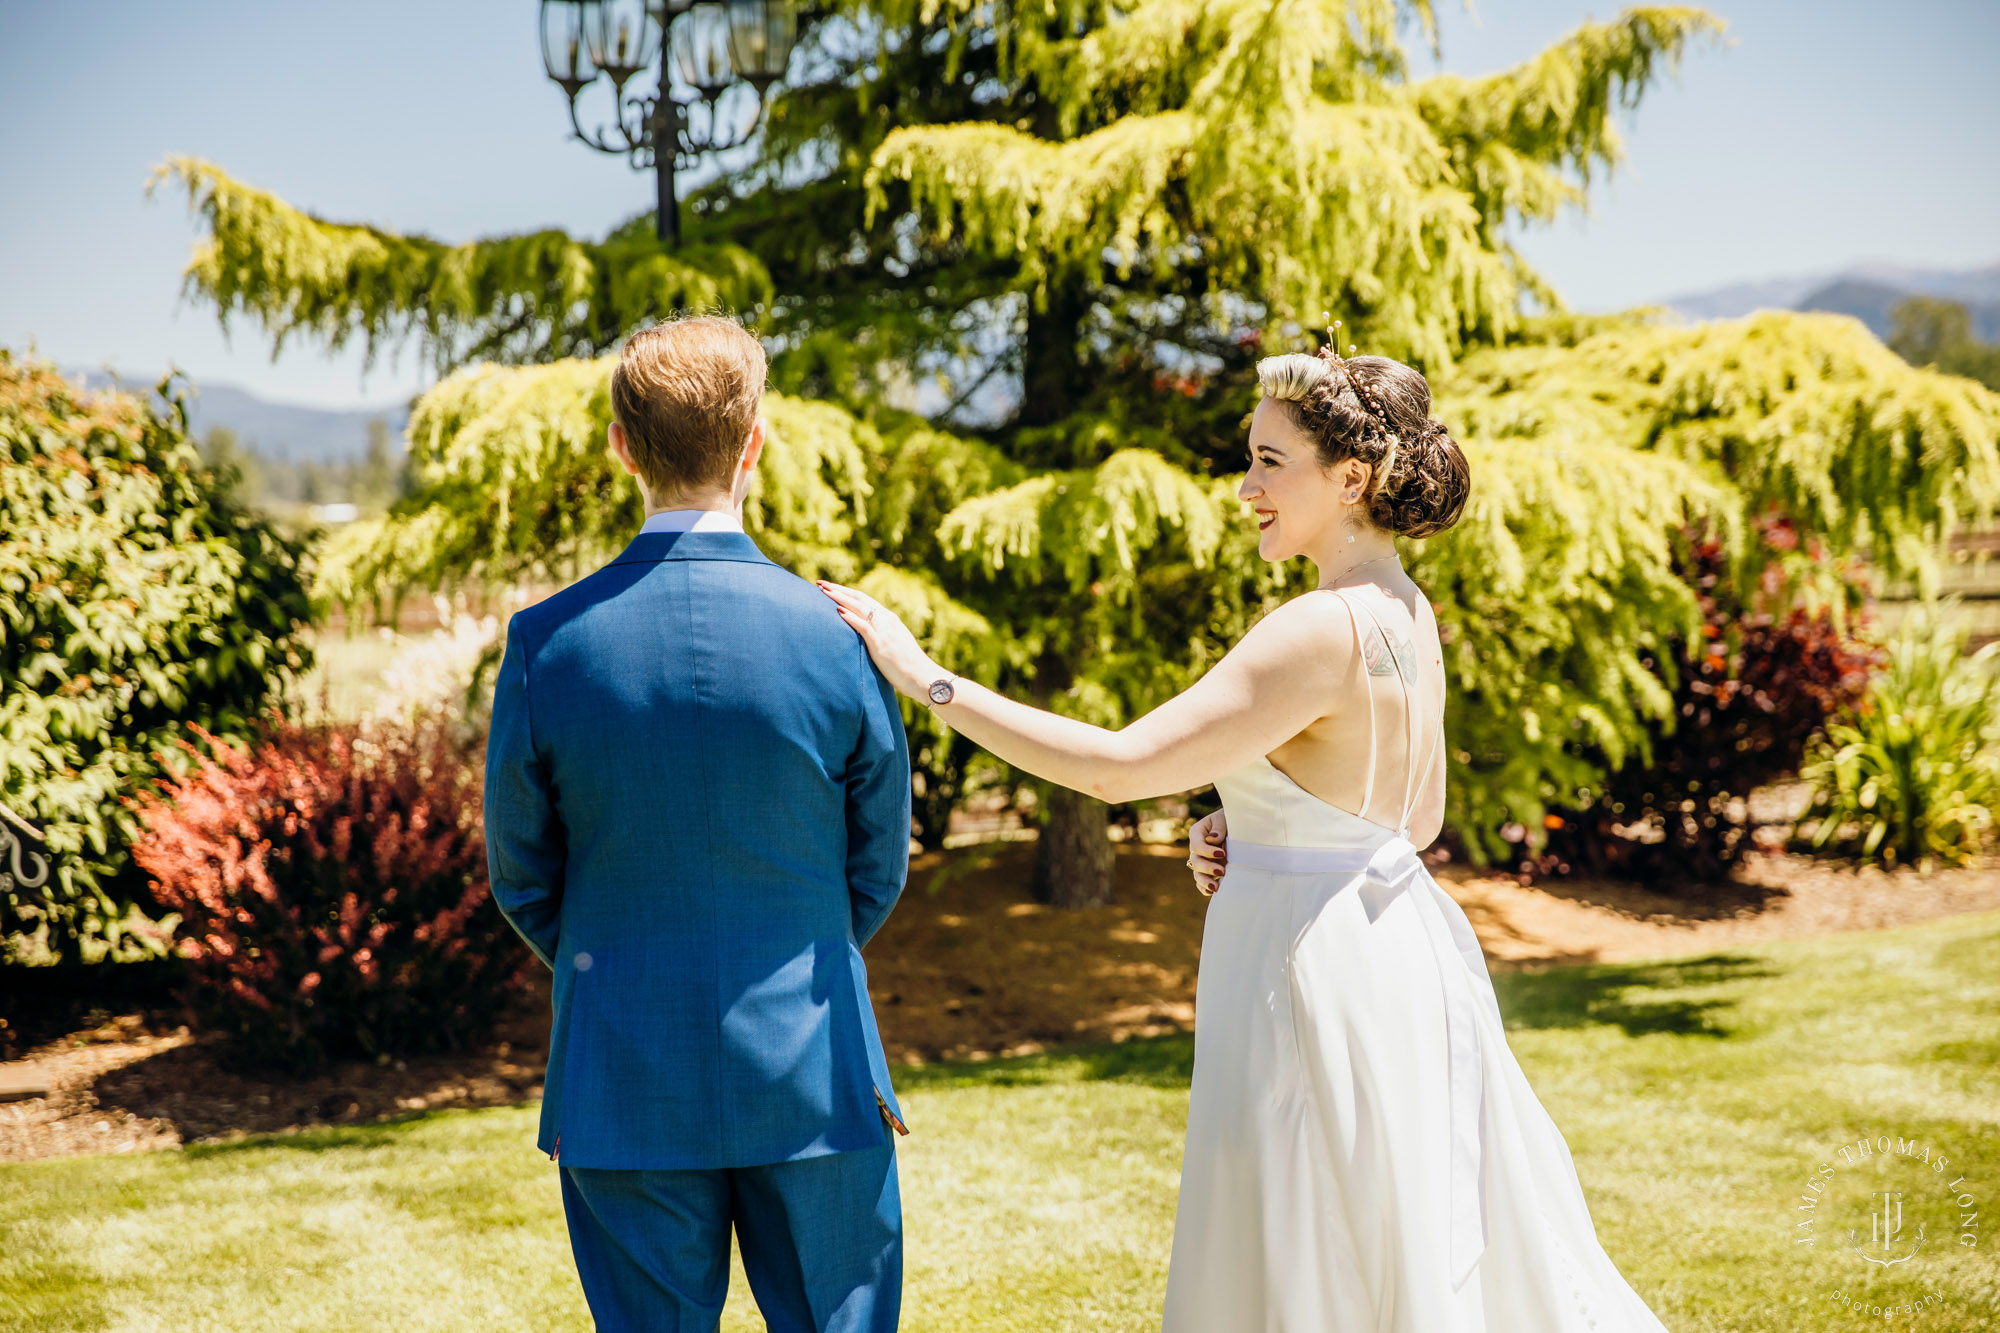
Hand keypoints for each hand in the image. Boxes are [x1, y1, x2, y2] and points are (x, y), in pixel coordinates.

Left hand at [817, 580, 943, 700]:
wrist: (924, 677)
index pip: (864, 600)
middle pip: (859, 599)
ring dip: (839, 598)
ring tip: (823, 591)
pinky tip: (837, 611)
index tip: (831, 587)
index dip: (847, 592)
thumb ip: (880, 638)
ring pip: (859, 608)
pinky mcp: (881, 644)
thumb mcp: (893, 646)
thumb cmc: (908, 667)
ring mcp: (884, 631)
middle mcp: (886, 620)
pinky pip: (864, 627)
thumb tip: (866, 640)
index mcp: (889, 619)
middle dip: (838, 590)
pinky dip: (850, 617)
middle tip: (820, 583)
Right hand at [1187, 809, 1227, 896]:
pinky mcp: (1208, 870)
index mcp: (1197, 833)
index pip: (1196, 844)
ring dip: (1205, 881)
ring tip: (1216, 888)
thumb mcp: (1224, 818)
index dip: (1207, 851)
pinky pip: (1201, 882)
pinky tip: (1212, 892)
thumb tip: (1211, 839)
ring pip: (1197, 874)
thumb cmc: (1231, 819)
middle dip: (1207, 868)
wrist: (1239, 827)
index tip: (1222, 853)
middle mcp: (1197, 848)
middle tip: (1222, 871)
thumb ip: (1219, 827)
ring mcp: (1202, 860)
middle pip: (1196, 861)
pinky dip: (1204, 888)